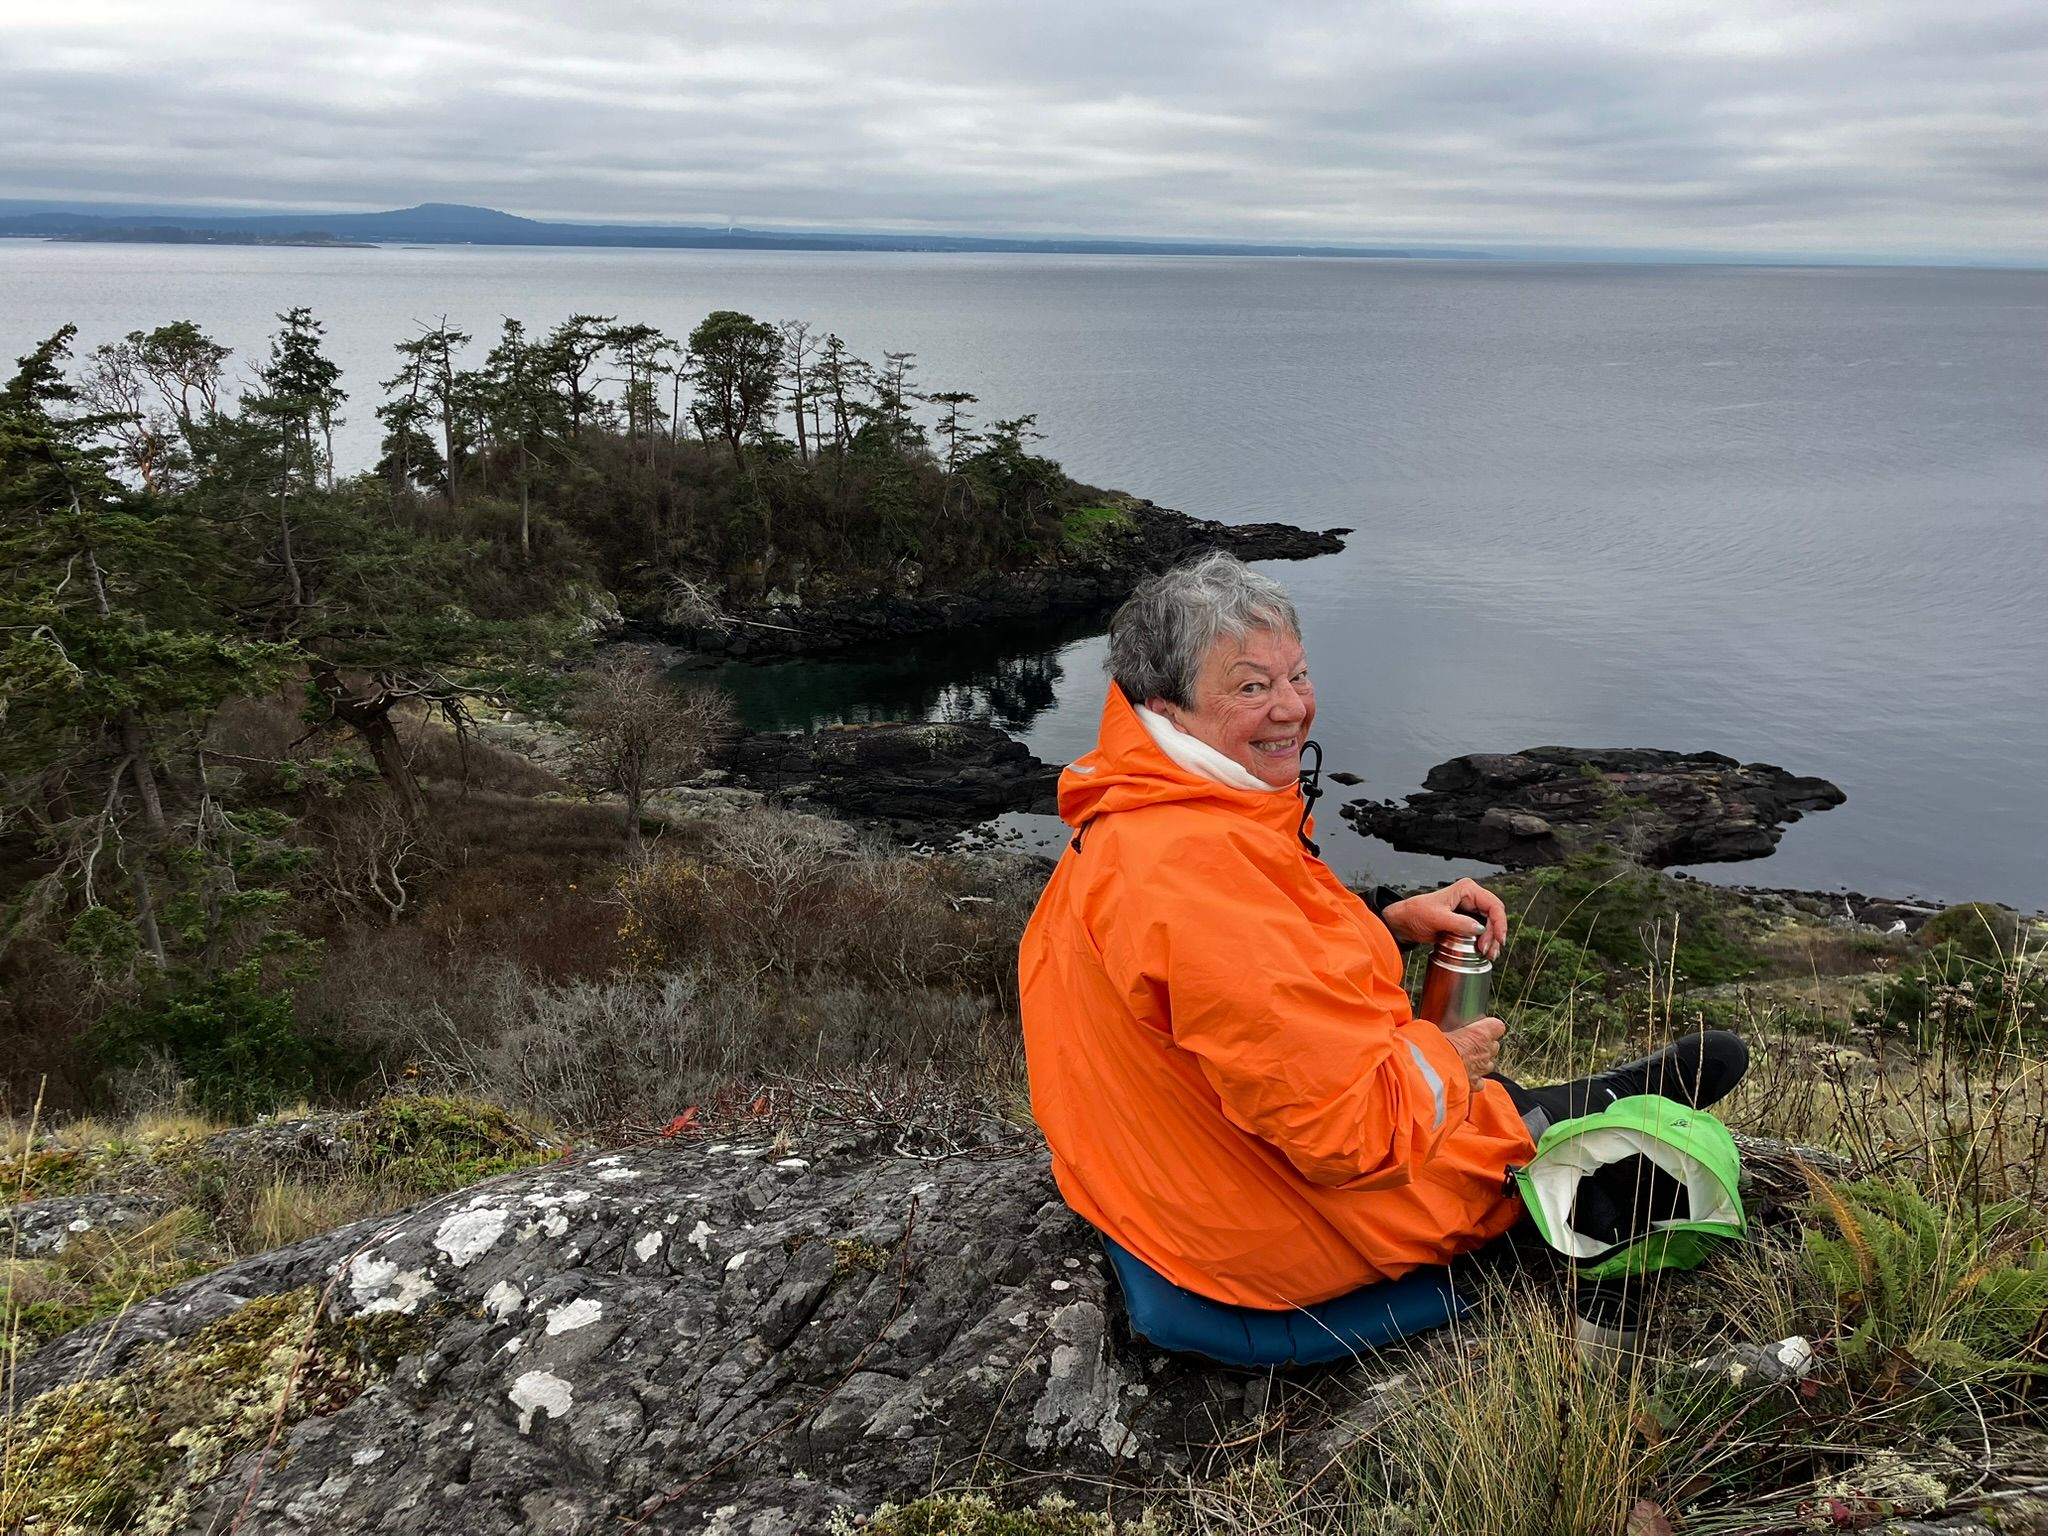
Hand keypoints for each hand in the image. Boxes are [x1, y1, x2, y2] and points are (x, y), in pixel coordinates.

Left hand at [1381, 878, 1506, 958]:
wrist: (1404, 922)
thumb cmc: (1416, 913)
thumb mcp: (1436, 918)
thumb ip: (1458, 923)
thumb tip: (1479, 929)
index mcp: (1466, 890)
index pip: (1493, 905)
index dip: (1499, 923)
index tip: (1498, 939)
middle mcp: (1471, 898)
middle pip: (1494, 916)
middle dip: (1495, 935)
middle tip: (1488, 950)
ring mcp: (1469, 910)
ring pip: (1490, 925)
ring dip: (1492, 941)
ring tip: (1488, 954)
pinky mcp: (1466, 923)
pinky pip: (1482, 932)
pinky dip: (1485, 942)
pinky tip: (1484, 952)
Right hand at [1441, 1017, 1505, 1084]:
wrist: (1434, 1072)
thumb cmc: (1436, 1047)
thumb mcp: (1441, 1028)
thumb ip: (1450, 1025)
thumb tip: (1445, 1021)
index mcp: (1480, 1034)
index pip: (1497, 1026)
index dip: (1489, 1027)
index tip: (1480, 1028)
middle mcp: (1486, 1051)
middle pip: (1493, 1046)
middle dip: (1483, 1046)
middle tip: (1468, 1045)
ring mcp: (1483, 1068)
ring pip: (1488, 1064)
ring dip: (1479, 1063)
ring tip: (1464, 1061)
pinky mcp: (1476, 1084)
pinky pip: (1480, 1081)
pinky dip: (1474, 1080)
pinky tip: (1463, 1077)